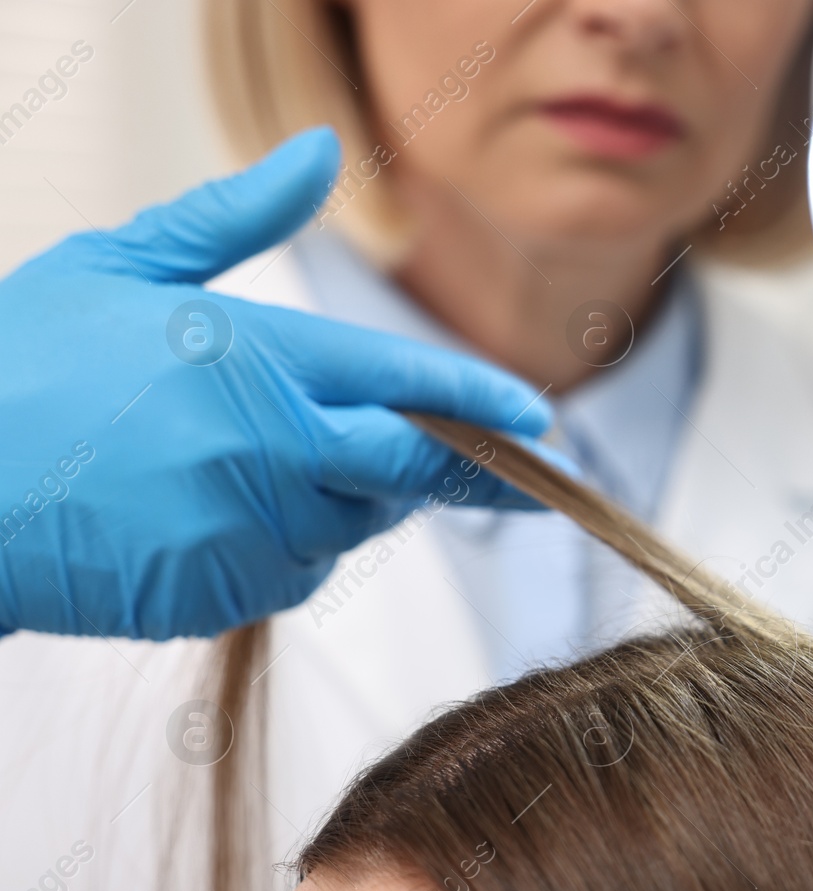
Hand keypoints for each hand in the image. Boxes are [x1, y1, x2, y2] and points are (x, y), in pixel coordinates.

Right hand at [0, 128, 551, 639]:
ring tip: (273, 463)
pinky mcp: (222, 592)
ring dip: (351, 499)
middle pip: (411, 467)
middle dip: (470, 469)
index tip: (538, 422)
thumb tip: (320, 152)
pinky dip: (289, 544)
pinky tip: (226, 511)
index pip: (407, 382)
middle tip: (520, 472)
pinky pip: (294, 572)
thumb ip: (235, 216)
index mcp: (255, 357)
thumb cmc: (14, 368)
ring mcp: (248, 528)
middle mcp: (270, 449)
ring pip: (355, 525)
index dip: (482, 402)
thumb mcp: (121, 265)